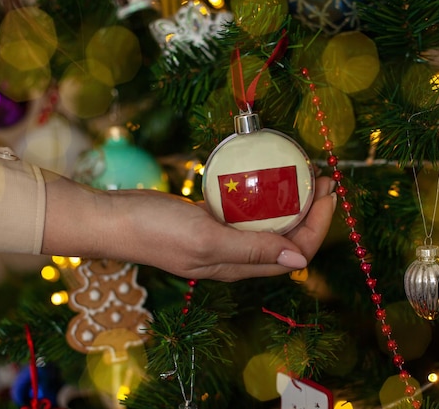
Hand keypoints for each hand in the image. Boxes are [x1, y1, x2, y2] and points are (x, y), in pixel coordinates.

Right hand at [42, 172, 335, 281]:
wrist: (112, 219)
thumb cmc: (155, 230)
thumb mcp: (207, 239)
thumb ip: (253, 251)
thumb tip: (301, 260)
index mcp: (240, 266)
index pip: (296, 252)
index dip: (318, 225)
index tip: (327, 193)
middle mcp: (237, 257)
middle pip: (288, 237)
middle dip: (313, 210)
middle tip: (323, 177)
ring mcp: (224, 239)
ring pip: (270, 224)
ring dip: (292, 201)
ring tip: (304, 172)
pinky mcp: (211, 221)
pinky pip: (248, 211)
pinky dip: (265, 196)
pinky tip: (266, 176)